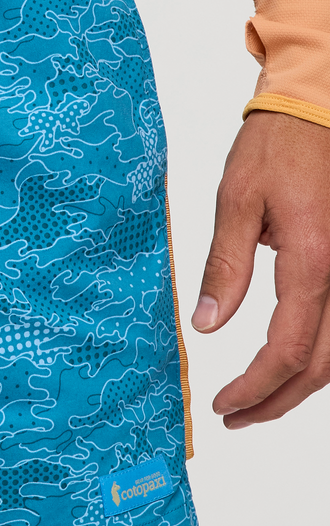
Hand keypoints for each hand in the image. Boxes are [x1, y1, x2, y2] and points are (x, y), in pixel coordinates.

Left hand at [192, 110, 329, 426]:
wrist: (318, 109)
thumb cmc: (275, 147)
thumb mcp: (235, 200)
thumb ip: (225, 266)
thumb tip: (207, 324)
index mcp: (315, 261)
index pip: (289, 348)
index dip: (257, 386)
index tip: (224, 404)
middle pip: (323, 365)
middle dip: (279, 400)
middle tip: (236, 416)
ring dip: (302, 385)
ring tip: (257, 402)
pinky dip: (320, 356)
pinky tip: (289, 365)